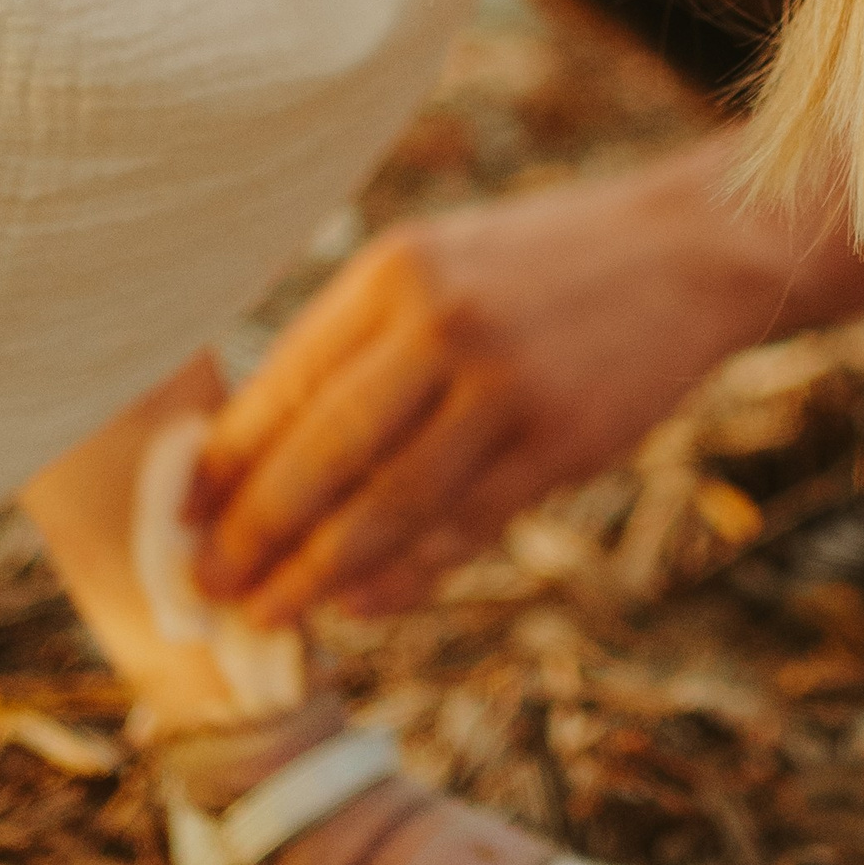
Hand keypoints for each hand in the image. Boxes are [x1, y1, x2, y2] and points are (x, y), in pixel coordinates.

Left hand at [187, 142, 794, 625]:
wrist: (686, 252)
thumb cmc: (538, 267)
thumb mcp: (438, 264)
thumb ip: (357, 341)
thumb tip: (252, 450)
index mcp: (395, 269)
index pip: (283, 382)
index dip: (222, 464)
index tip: (177, 521)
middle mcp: (443, 322)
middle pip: (321, 453)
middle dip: (252, 533)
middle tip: (207, 588)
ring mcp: (506, 385)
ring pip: (387, 505)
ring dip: (315, 573)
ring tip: (268, 613)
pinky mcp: (561, 442)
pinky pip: (462, 528)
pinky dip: (404, 575)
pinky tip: (362, 601)